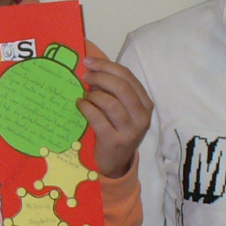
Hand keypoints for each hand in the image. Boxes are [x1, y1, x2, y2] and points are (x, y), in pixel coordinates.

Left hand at [79, 58, 153, 178]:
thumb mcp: (121, 109)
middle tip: (84, 76)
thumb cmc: (116, 129)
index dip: (107, 66)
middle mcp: (142, 117)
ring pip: (111, 103)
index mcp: (145, 104)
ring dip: (94, 95)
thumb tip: (92, 69)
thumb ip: (113, 90)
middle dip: (100, 77)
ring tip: (85, 95)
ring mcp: (130, 131)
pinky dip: (86, 108)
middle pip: (122, 87)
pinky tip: (80, 104)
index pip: (128, 77)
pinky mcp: (115, 141)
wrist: (115, 163)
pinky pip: (98, 119)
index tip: (88, 62)